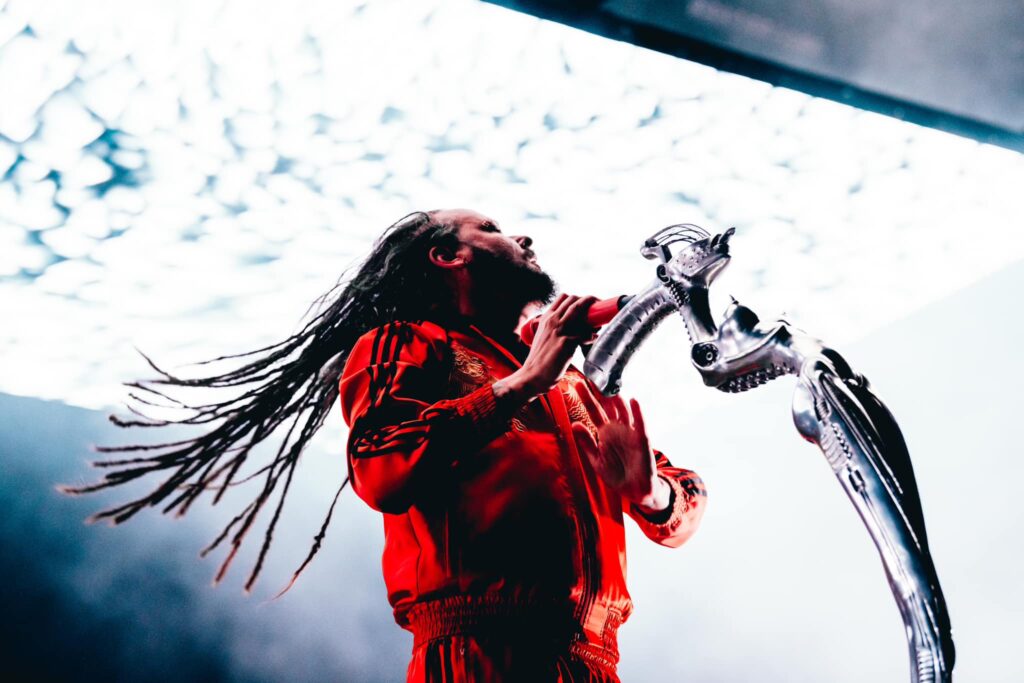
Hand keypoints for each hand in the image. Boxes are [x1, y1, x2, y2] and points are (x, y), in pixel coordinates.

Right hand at [495, 294, 596, 402]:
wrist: (532, 376)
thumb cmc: (540, 360)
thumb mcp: (545, 337)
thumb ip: (557, 329)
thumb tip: (578, 328)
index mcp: (546, 318)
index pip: (564, 298)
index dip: (578, 298)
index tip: (588, 304)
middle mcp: (552, 321)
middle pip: (574, 300)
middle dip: (590, 301)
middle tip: (599, 310)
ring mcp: (559, 330)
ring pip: (579, 309)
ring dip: (592, 314)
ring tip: (598, 324)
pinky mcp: (566, 343)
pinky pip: (585, 334)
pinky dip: (592, 336)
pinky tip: (593, 340)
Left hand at [571, 391, 671, 511]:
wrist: (635, 491)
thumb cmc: (616, 474)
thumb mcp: (597, 461)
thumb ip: (587, 443)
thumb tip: (574, 424)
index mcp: (604, 433)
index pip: (593, 411)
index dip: (586, 398)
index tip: (578, 383)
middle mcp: (617, 429)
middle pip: (607, 406)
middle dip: (600, 392)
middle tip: (592, 375)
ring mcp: (630, 433)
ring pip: (623, 411)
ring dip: (617, 398)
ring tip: (610, 383)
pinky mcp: (642, 440)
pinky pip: (640, 424)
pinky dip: (638, 413)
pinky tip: (633, 401)